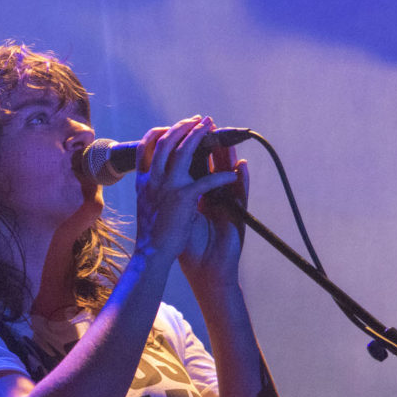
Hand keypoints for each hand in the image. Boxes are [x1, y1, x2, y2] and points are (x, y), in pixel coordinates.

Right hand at [133, 116, 244, 270]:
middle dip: (183, 126)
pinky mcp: (184, 198)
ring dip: (199, 135)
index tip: (169, 127)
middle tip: (198, 119)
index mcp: (143, 181)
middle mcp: (153, 179)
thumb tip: (156, 176)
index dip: (157, 133)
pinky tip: (231, 174)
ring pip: (183, 150)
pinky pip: (206, 180)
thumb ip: (150, 188)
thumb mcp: (145, 204)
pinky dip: (221, 176)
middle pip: (166, 141)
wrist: (152, 253)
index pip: (144, 147)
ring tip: (211, 126)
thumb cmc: (151, 234)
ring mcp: (167, 187)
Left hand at [178, 120, 249, 292]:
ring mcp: (227, 206)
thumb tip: (155, 180)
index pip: (196, 167)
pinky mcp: (237, 218)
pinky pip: (241, 196)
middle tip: (206, 126)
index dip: (192, 149)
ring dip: (228, 157)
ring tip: (227, 139)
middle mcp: (214, 198)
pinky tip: (241, 169)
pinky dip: (242, 181)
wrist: (206, 271)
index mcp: (198, 197)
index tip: (184, 131)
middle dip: (210, 146)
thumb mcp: (177, 218)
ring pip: (228, 176)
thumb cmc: (189, 247)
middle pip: (213, 166)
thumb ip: (172, 199)